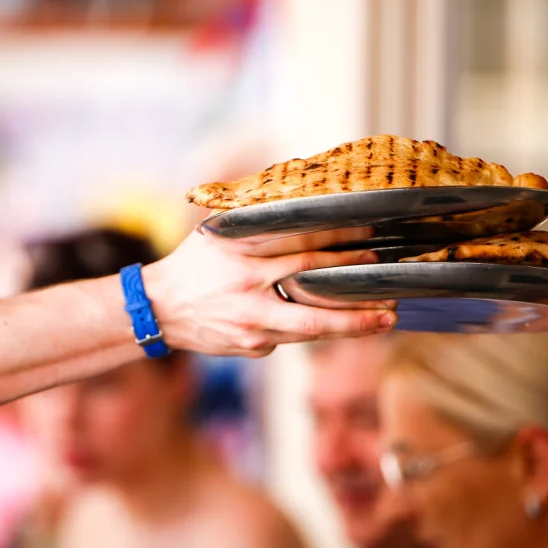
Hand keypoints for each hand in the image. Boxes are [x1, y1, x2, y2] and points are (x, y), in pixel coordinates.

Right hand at [142, 228, 397, 357]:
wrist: (157, 310)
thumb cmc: (193, 265)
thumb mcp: (217, 232)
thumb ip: (255, 221)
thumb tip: (298, 202)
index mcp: (241, 250)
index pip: (300, 242)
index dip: (339, 241)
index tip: (369, 238)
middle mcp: (247, 285)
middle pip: (314, 283)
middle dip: (356, 283)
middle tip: (390, 284)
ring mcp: (251, 320)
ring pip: (312, 325)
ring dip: (353, 322)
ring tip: (385, 319)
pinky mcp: (252, 346)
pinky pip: (292, 338)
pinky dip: (316, 332)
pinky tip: (344, 329)